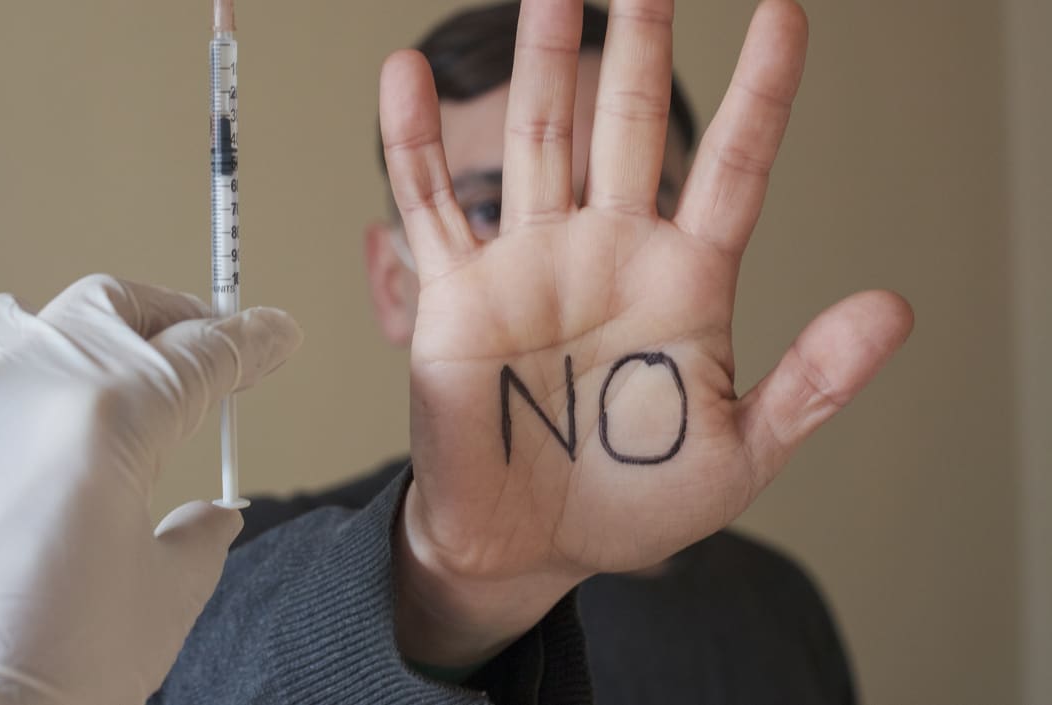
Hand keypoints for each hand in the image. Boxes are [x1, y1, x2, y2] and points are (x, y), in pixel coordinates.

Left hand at [0, 275, 300, 704]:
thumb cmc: (27, 687)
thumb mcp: (155, 609)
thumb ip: (198, 542)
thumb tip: (213, 518)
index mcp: (106, 424)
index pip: (203, 354)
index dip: (252, 341)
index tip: (270, 335)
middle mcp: (15, 384)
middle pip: (114, 310)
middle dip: (169, 323)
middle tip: (193, 343)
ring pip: (14, 315)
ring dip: (63, 345)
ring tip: (76, 389)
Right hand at [382, 0, 913, 664]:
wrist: (526, 546)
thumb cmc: (630, 502)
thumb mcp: (740, 453)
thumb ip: (812, 382)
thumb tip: (896, 308)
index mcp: (684, 283)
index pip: (731, 166)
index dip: (762, 91)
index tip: (784, 11)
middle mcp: (607, 253)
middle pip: (627, 126)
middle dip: (640, 45)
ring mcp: (529, 265)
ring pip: (537, 141)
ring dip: (539, 62)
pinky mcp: (457, 294)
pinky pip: (430, 205)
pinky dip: (413, 143)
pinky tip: (404, 76)